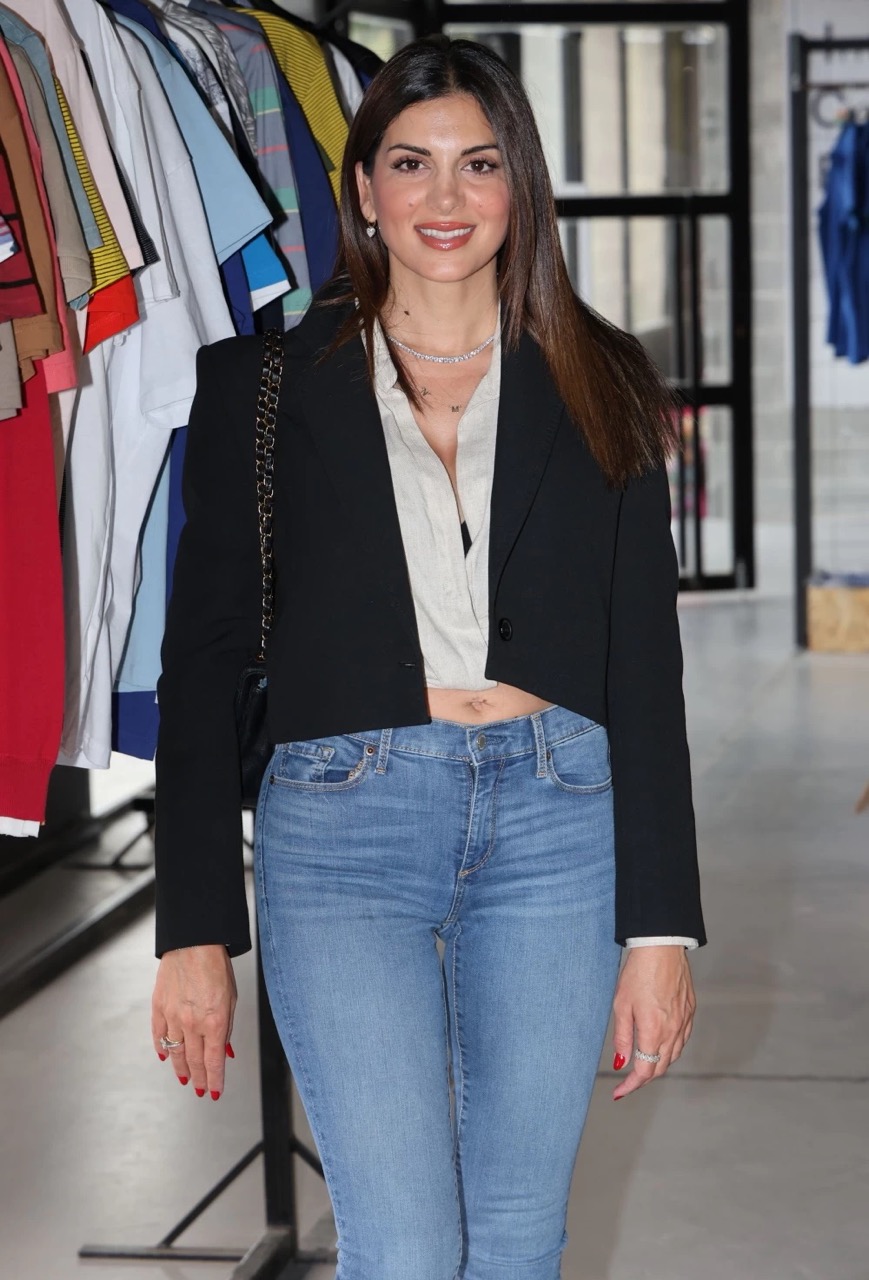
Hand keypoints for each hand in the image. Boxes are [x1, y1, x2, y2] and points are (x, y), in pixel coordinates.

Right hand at [152, 944, 236, 1097]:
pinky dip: (161, 1048)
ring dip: (180, 1069)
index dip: (214, 1080)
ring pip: (175, 1052)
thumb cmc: (216, 966)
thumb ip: (226, 1027)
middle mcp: (192, 1023)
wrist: (193, 942)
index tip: (214, 1092)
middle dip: (199, 1079)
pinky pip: (158, 1035)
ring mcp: (172, 1016)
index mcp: (214, 1021)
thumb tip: (225, 1051)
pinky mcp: (158, 1007)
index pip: (214, 1061)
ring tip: (185, 1080)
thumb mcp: (231, 998)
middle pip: (194, 1061)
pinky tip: (164, 1057)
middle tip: (200, 1090)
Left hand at [610, 946, 694, 1100]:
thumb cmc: (638, 972)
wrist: (662, 947)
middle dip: (644, 1078)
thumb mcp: (621, 1005)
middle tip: (627, 1081)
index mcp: (653, 1031)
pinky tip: (661, 1045)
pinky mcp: (690, 1011)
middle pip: (660, 1067)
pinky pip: (682, 1039)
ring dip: (658, 1065)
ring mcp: (684, 1021)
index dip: (631, 1085)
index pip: (645, 1071)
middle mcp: (673, 1031)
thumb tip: (620, 1063)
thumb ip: (622, 1037)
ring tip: (642, 1065)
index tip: (619, 1092)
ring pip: (673, 1055)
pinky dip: (671, 1050)